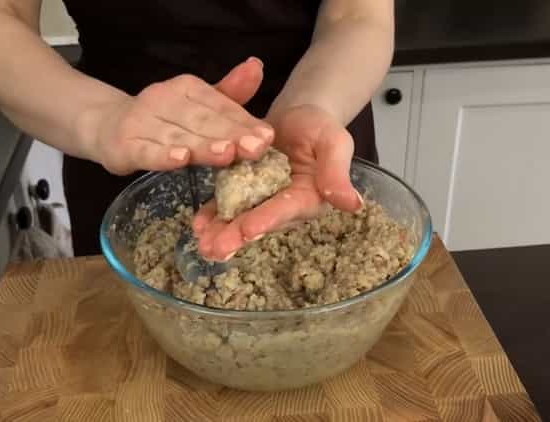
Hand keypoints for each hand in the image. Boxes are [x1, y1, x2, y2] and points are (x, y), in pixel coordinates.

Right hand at [76, 57, 273, 174]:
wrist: (108, 127)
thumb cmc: (164, 120)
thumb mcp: (197, 107)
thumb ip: (229, 94)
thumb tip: (256, 67)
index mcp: (187, 88)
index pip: (219, 105)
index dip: (244, 122)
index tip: (267, 137)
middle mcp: (164, 99)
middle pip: (203, 120)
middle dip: (231, 134)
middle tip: (256, 147)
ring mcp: (143, 121)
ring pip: (178, 136)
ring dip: (204, 146)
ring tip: (228, 153)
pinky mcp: (125, 145)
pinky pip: (146, 151)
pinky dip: (163, 156)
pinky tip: (180, 159)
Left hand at [193, 104, 363, 260]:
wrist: (300, 116)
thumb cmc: (320, 128)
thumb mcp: (334, 142)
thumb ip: (337, 172)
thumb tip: (353, 204)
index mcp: (308, 198)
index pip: (286, 210)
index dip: (267, 220)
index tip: (248, 230)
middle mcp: (284, 206)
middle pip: (259, 221)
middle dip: (236, 236)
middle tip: (214, 249)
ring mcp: (262, 200)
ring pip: (240, 218)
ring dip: (221, 233)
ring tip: (202, 244)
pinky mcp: (244, 191)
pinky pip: (227, 204)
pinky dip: (212, 214)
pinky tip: (197, 224)